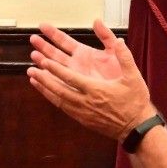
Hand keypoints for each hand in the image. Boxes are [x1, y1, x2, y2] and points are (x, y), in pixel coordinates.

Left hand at [27, 20, 156, 140]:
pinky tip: (45, 92)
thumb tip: (118, 39)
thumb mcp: (134, 77)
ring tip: (32, 78)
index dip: (56, 69)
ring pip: (58, 99)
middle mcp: (85, 102)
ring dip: (44, 88)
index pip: (71, 78)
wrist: (136, 128)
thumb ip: (125, 57)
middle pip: (59, 89)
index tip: (43, 62)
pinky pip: (62, 107)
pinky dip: (52, 98)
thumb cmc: (135, 101)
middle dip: (44, 78)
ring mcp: (82, 112)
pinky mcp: (82, 119)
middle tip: (30, 69)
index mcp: (96, 90)